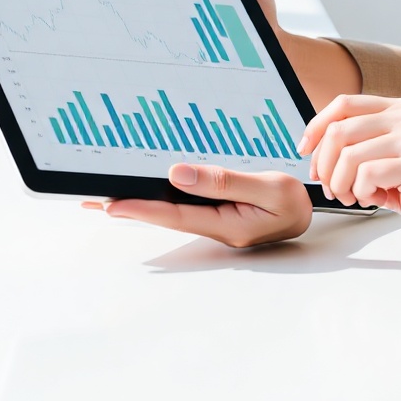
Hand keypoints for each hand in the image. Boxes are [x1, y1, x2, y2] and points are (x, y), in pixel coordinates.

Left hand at [93, 161, 311, 247]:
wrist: (309, 213)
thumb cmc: (292, 202)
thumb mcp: (266, 187)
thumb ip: (224, 181)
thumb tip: (178, 174)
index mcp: (226, 224)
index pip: (174, 215)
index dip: (141, 209)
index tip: (110, 204)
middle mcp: (214, 226)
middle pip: (163, 216)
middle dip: (128, 208)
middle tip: (91, 201)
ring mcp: (214, 222)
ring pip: (170, 211)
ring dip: (139, 204)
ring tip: (105, 197)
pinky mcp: (217, 214)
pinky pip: (183, 205)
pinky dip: (159, 200)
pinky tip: (147, 193)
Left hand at [301, 94, 400, 251]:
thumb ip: (375, 158)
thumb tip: (333, 167)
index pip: (344, 104)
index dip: (316, 128)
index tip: (306, 153)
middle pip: (339, 127)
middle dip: (323, 163)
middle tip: (330, 189)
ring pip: (348, 150)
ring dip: (339, 181)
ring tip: (352, 198)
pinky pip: (366, 171)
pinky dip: (358, 189)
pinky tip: (371, 200)